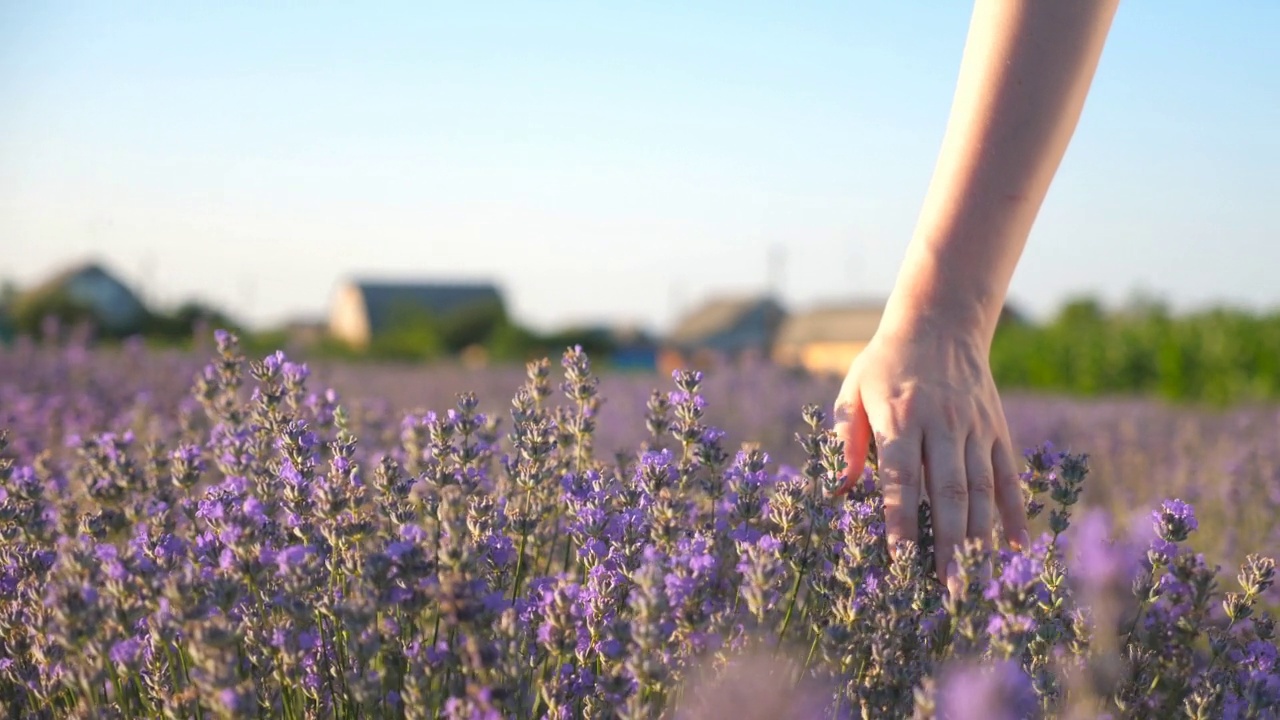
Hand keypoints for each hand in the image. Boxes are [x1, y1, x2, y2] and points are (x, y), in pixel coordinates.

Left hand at [831, 319, 1029, 593]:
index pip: (902, 479)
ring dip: (979, 537)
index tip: (900, 562)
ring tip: (974, 578)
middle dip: (947, 544)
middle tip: (945, 589)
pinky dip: (1013, 513)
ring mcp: (975, 427)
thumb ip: (846, 441)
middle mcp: (942, 424)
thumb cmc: (885, 364)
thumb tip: (836, 492)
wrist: (940, 322)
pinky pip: (1008, 476)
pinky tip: (1015, 547)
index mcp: (901, 417)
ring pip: (981, 490)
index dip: (902, 522)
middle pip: (947, 492)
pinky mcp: (997, 429)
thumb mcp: (853, 391)